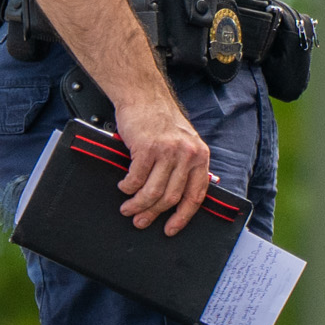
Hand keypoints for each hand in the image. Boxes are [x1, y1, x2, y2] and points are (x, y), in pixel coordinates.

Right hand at [111, 94, 218, 235]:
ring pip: (153, 192)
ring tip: (127, 208)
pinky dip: (128, 187)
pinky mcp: (147, 147)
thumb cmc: (160, 120)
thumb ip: (184, 167)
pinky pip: (137, 178)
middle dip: (153, 214)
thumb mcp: (183, 143)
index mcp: (200, 157)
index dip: (182, 217)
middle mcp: (187, 155)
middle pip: (171, 197)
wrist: (143, 96)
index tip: (171, 229)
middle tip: (140, 221)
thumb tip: (178, 199)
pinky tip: (124, 187)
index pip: (195, 195)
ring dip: (138, 204)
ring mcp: (168, 151)